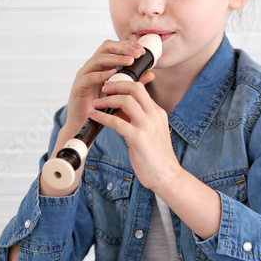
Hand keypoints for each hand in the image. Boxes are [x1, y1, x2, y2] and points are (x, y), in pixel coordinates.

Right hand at [62, 39, 146, 137]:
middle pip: (105, 48)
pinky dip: (101, 74)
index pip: (114, 48)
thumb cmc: (102, 108)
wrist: (84, 124)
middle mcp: (92, 67)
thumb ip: (134, 82)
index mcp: (101, 66)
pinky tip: (113, 74)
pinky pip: (89, 77)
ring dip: (115, 59)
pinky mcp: (78, 86)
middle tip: (137, 53)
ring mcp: (83, 75)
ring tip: (129, 61)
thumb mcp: (121, 92)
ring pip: (98, 59)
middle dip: (122, 48)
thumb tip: (151, 74)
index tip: (141, 50)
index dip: (127, 45)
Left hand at [87, 73, 182, 192]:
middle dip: (117, 85)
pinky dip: (102, 116)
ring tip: (96, 103)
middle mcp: (154, 115)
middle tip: (103, 88)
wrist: (166, 175)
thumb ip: (139, 119)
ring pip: (126, 101)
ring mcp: (147, 126)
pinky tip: (94, 116)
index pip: (141, 90)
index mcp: (158, 113)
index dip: (123, 86)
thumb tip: (120, 111)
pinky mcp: (138, 138)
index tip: (111, 87)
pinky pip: (117, 122)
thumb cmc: (156, 157)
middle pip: (135, 88)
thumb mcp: (150, 132)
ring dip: (108, 99)